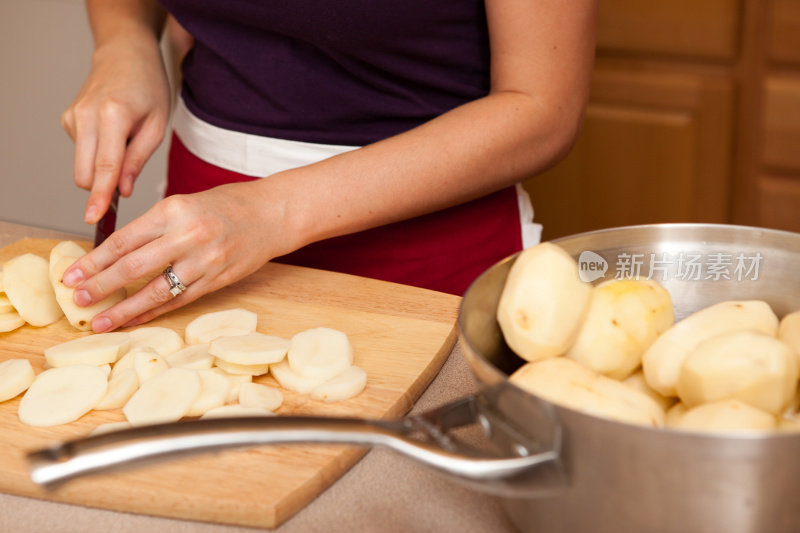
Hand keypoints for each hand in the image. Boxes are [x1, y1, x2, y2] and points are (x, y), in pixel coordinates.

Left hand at [61, 181, 289, 331]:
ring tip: (100, 321)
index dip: (94, 261)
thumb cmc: (227, 205)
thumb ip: (154, 227)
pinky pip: (179, 301)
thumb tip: (114, 254)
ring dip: (124, 309)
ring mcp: (205, 261)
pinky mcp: (217, 280)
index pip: (124, 240)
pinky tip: (134, 320)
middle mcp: (188, 236)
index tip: (72, 274)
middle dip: (101, 286)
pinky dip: (154, 312)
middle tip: (77, 299)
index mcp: (174, 210)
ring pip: (156, 291)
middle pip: (133, 267)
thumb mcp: (184, 204)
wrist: (272, 214)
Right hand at [62, 37, 169, 223]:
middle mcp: (86, 116)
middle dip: (103, 187)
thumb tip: (121, 191)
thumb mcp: (157, 125)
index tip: (94, 218)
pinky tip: (114, 132)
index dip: (101, 196)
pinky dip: (99, 152)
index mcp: (113, 115)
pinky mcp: (68, 120)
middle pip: (86, 174)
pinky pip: (84, 153)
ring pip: (83, 167)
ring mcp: (73, 117)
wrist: (125, 54)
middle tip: (129, 179)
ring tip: (126, 141)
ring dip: (103, 167)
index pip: (105, 166)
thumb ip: (138, 160)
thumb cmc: (148, 87)